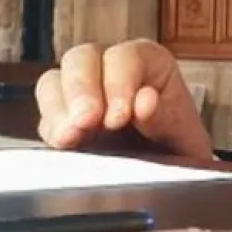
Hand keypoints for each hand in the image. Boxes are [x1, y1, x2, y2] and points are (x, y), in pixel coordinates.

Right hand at [35, 39, 212, 160]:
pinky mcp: (62, 121)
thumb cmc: (180, 149)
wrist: (168, 176)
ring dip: (59, 109)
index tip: (119, 117)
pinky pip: (45, 116)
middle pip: (81, 58)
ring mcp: (82, 93)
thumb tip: (145, 100)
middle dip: (81, 89)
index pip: (125, 55)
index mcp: (149, 63)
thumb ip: (166, 117)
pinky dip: (51, 129)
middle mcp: (111, 70)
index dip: (118, 82)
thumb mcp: (185, 136)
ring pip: (53, 81)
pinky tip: (64, 145)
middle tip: (86, 122)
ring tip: (70, 138)